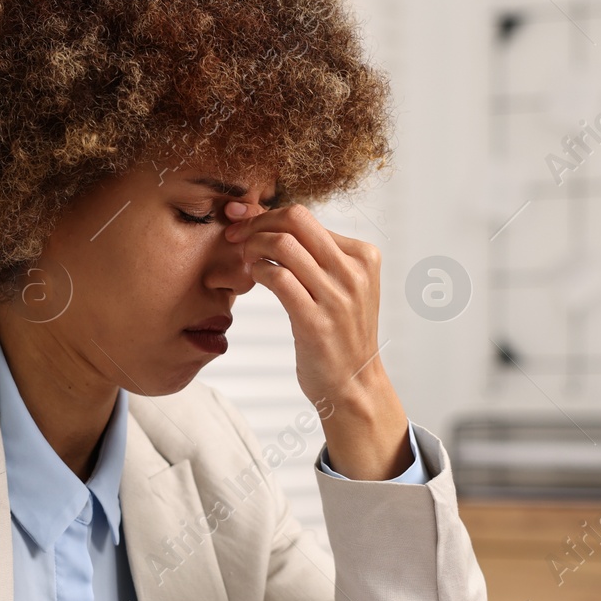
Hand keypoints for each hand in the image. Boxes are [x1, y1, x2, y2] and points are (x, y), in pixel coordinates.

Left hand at [222, 201, 413, 480]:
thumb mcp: (342, 287)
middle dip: (257, 222)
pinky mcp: (316, 322)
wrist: (354, 385)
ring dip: (253, 246)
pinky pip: (278, 278)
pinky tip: (252, 279)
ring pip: (283, 245)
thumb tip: (274, 222)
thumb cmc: (341, 334)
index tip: (244, 224)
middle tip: (237, 236)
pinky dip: (257, 272)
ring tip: (243, 259)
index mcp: (364, 256)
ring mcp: (338, 297)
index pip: (306, 217)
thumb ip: (318, 256)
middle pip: (295, 220)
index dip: (267, 216)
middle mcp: (354, 272)